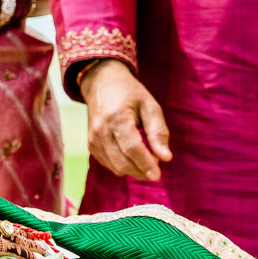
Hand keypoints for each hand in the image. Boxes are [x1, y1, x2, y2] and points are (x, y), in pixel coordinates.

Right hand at [78, 60, 171, 181]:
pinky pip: (108, 164)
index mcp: (117, 117)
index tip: (158, 175)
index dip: (145, 164)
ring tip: (147, 159)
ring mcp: (93, 138)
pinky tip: (133, 156)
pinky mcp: (91, 145)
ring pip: (115, 167)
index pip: (132, 148)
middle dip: (141, 171)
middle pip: (122, 162)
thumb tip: (166, 158)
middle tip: (156, 167)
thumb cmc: (130, 94)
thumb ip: (158, 132)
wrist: (102, 83)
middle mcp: (101, 130)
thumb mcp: (149, 106)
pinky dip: (123, 166)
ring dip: (133, 170)